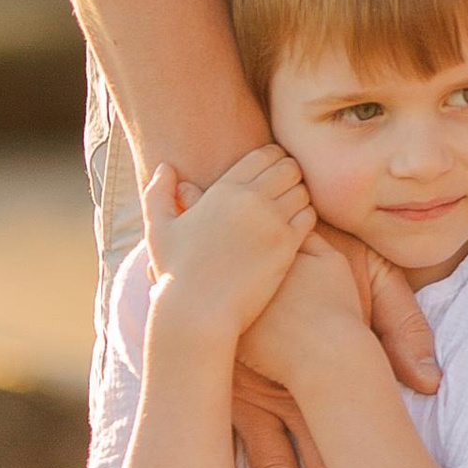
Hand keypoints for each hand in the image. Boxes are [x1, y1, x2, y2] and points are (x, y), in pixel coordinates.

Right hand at [140, 146, 310, 337]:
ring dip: (299, 196)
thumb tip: (165, 166)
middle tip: (285, 190)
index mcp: (223, 189)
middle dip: (290, 174)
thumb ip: (158, 194)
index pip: (264, 154)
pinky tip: (294, 230)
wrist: (198, 313)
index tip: (272, 172)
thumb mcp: (159, 230)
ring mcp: (271, 221)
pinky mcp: (286, 245)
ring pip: (302, 190)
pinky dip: (305, 218)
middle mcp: (250, 199)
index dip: (273, 158)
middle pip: (289, 167)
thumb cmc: (176, 274)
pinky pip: (309, 216)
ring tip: (291, 208)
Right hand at [230, 227, 439, 467]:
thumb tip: (433, 383)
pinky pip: (244, 465)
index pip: (367, 448)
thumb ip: (404, 321)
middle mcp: (293, 397)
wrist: (238, 224)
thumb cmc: (313, 244)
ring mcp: (253, 404)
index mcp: (333, 366)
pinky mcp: (228, 403)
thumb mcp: (369, 267)